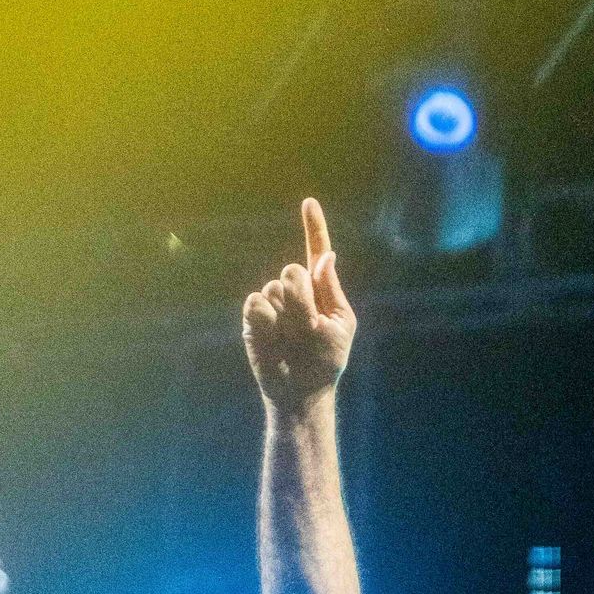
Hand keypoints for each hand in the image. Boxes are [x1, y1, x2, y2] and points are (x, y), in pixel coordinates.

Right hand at [243, 198, 356, 409]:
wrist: (301, 390)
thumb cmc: (326, 360)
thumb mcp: (340, 325)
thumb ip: (330, 290)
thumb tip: (327, 256)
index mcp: (319, 289)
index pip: (316, 251)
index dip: (314, 227)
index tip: (309, 202)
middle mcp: (294, 290)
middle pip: (292, 271)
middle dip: (302, 298)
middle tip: (308, 326)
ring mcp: (272, 302)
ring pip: (274, 289)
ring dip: (287, 317)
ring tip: (292, 340)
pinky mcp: (253, 316)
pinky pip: (256, 303)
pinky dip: (267, 321)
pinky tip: (273, 339)